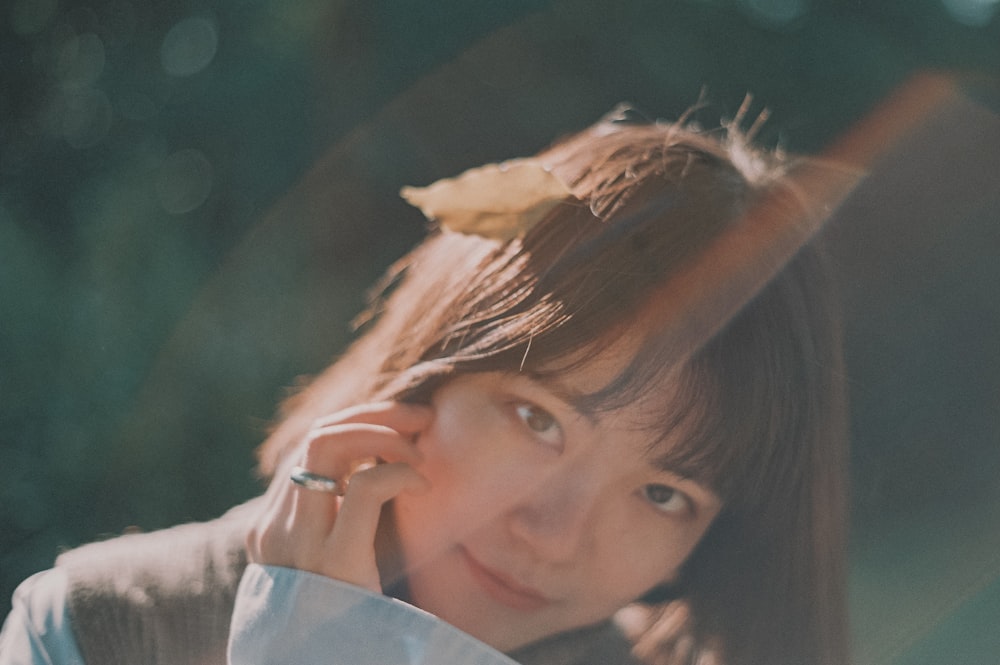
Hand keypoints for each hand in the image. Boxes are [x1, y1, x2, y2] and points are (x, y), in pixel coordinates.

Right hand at [246, 401, 431, 592]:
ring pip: (330, 446)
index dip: (357, 423)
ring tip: (419, 455)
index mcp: (268, 527)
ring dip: (385, 435)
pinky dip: (399, 472)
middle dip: (373, 414)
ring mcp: (298, 545)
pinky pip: (366, 487)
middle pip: (317, 435)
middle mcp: (272, 531)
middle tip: (422, 418)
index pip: (307, 448)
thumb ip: (331, 520)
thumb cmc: (348, 620)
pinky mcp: (335, 561)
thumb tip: (369, 464)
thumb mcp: (329, 564)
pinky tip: (421, 486)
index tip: (401, 424)